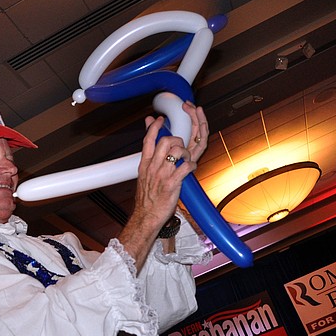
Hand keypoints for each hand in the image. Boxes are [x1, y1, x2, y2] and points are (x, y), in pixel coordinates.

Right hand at [118, 104, 209, 271]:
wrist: (146, 216)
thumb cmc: (147, 198)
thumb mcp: (143, 175)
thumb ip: (147, 159)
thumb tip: (148, 149)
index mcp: (145, 164)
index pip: (148, 139)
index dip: (154, 126)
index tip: (159, 119)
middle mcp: (153, 167)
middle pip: (165, 141)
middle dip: (176, 140)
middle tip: (180, 147)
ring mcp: (163, 175)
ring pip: (177, 151)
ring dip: (186, 153)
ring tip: (185, 160)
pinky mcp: (172, 184)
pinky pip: (186, 167)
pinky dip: (191, 166)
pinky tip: (190, 169)